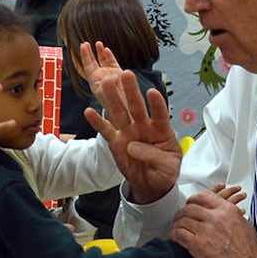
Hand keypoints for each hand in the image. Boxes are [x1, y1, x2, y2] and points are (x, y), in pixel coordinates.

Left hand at [79, 41, 124, 106]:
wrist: (124, 114)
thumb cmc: (115, 109)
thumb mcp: (108, 100)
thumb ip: (109, 89)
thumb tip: (110, 77)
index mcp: (96, 84)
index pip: (88, 67)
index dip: (86, 56)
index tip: (83, 45)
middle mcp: (101, 79)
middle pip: (93, 64)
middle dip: (89, 53)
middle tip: (86, 43)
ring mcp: (110, 76)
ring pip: (102, 62)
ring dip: (99, 53)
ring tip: (97, 43)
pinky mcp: (118, 76)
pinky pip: (112, 64)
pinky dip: (109, 56)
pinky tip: (107, 49)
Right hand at [84, 69, 180, 203]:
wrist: (151, 184)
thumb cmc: (164, 171)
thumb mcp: (167, 167)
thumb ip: (154, 155)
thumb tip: (132, 146)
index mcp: (161, 129)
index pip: (160, 114)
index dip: (157, 104)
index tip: (152, 93)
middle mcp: (144, 126)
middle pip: (137, 106)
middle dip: (131, 91)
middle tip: (126, 74)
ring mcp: (128, 132)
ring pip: (119, 113)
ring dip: (113, 98)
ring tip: (106, 83)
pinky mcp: (116, 141)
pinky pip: (105, 130)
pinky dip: (97, 121)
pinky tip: (89, 111)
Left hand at [170, 188, 256, 257]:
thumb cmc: (248, 252)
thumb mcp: (244, 224)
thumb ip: (230, 215)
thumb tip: (223, 214)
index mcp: (228, 210)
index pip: (205, 196)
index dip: (194, 199)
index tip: (191, 203)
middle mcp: (216, 218)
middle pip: (191, 208)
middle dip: (183, 212)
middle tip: (181, 216)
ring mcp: (206, 230)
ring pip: (183, 220)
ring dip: (177, 223)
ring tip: (176, 227)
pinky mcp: (198, 244)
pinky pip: (180, 234)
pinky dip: (175, 235)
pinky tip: (175, 236)